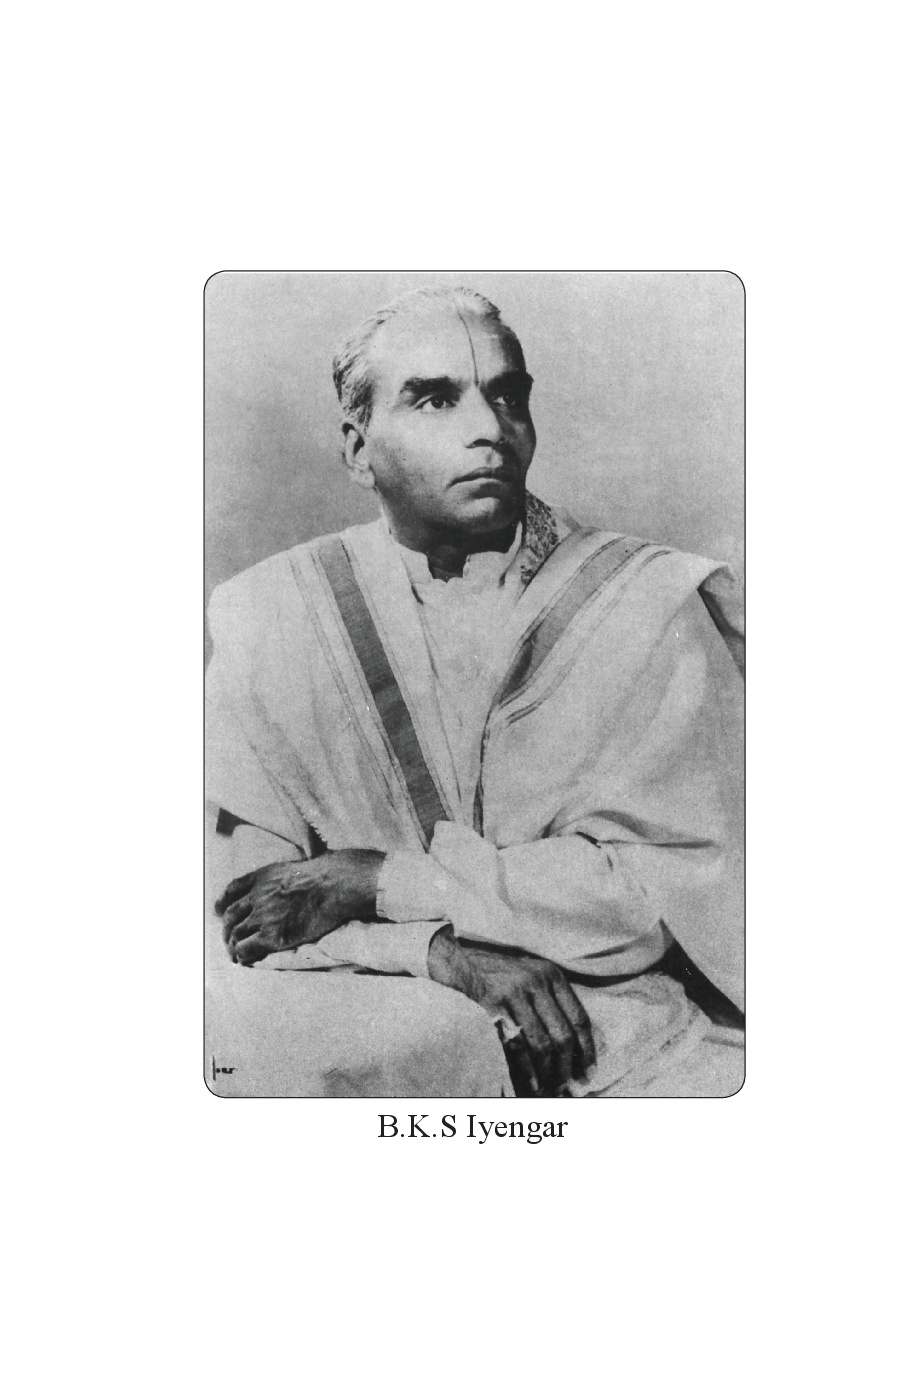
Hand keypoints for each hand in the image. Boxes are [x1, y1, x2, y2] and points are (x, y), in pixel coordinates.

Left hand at [215, 851, 384, 965]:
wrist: (333, 886)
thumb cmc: (324, 877)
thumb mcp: (295, 867)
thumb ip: (281, 878)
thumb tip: (283, 886)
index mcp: (261, 878)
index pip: (232, 890)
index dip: (223, 903)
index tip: (219, 912)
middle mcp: (257, 896)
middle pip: (230, 916)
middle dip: (226, 930)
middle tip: (228, 940)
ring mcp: (263, 916)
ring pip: (236, 934)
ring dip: (232, 946)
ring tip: (234, 955)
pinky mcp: (272, 936)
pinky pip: (246, 949)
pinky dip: (241, 955)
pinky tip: (244, 960)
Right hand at [428, 929, 595, 1096]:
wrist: (458, 957)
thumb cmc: (497, 971)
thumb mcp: (530, 973)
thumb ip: (550, 999)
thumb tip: (572, 1044)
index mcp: (551, 974)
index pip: (578, 1017)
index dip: (587, 1048)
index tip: (588, 1069)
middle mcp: (535, 982)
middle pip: (562, 1034)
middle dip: (568, 1065)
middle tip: (569, 1083)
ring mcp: (512, 994)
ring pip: (541, 1043)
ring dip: (547, 1071)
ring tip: (550, 1088)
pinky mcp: (491, 1006)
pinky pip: (515, 1045)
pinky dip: (526, 1069)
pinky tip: (531, 1082)